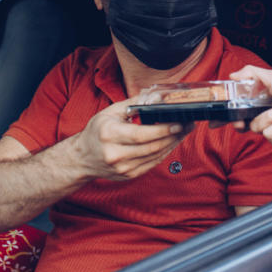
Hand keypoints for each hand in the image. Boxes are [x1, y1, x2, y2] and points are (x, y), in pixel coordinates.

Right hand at [73, 98, 188, 180]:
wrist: (83, 158)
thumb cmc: (97, 131)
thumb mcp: (110, 112)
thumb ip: (134, 104)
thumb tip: (156, 96)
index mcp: (109, 134)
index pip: (141, 134)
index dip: (162, 130)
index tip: (178, 123)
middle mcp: (115, 154)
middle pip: (151, 146)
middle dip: (173, 135)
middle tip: (188, 125)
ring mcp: (122, 167)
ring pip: (155, 156)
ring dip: (172, 144)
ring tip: (183, 132)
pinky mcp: (129, 175)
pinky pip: (152, 163)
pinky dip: (164, 152)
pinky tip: (172, 143)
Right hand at [230, 65, 271, 148]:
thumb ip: (251, 73)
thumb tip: (233, 75)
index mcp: (262, 101)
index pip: (240, 109)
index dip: (229, 113)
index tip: (220, 115)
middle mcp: (266, 116)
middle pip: (242, 123)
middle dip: (240, 120)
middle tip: (242, 118)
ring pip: (256, 126)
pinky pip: (268, 134)